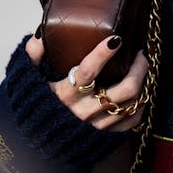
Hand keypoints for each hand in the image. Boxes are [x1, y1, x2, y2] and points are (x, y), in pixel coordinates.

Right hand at [25, 33, 147, 131]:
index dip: (103, 54)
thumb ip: (34, 54)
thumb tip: (42, 32)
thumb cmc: (35, 105)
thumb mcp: (29, 78)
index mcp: (64, 94)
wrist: (34, 140)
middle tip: (141, 54)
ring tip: (143, 70)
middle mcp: (82, 111)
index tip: (116, 39)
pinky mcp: (105, 136)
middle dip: (138, 68)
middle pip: (123, 89)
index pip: (87, 71)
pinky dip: (140, 105)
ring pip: (132, 104)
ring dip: (143, 84)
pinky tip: (140, 92)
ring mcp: (96, 125)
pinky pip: (132, 121)